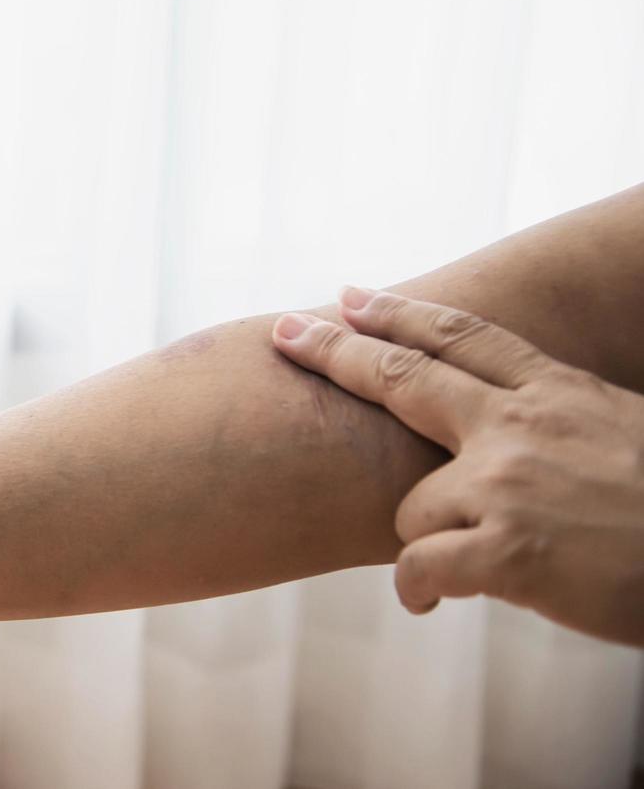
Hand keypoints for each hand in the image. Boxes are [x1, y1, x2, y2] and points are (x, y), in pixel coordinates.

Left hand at [272, 289, 643, 647]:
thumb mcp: (615, 429)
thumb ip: (549, 420)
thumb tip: (492, 424)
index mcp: (554, 392)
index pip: (461, 337)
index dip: (400, 314)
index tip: (352, 297)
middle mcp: (520, 425)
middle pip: (403, 375)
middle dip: (335, 352)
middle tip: (285, 332)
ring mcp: (507, 485)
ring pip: (409, 508)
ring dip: (426, 539)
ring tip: (472, 563)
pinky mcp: (506, 551)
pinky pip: (419, 566)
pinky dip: (419, 589)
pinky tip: (432, 599)